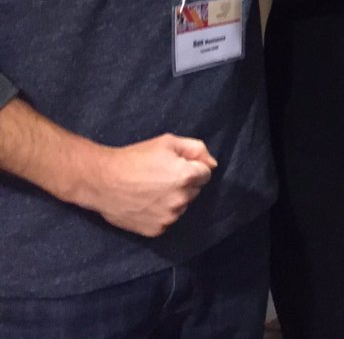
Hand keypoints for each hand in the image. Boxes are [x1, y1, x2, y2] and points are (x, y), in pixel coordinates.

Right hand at [83, 134, 216, 236]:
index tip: (174, 166)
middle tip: (160, 177)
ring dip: (173, 199)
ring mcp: (169, 217)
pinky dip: (160, 213)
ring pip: (181, 206)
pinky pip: (167, 220)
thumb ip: (196, 150)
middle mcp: (181, 199)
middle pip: (194, 190)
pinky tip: (145, 203)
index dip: (191, 167)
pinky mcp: (157, 230)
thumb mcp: (168, 142)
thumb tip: (212, 164)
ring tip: (150, 190)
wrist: (102, 181)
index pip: (205, 174)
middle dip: (183, 183)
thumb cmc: (135, 158)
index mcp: (187, 176)